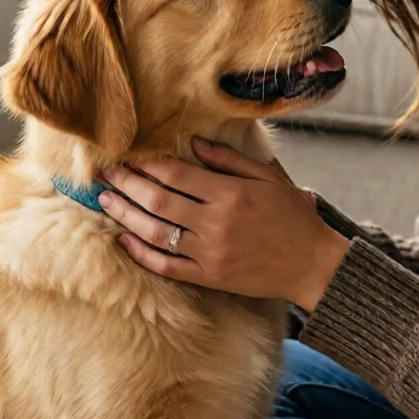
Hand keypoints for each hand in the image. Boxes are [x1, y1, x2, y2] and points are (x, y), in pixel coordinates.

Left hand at [97, 138, 349, 309]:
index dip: (146, 164)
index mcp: (231, 194)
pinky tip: (123, 240)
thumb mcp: (269, 177)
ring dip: (126, 215)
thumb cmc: (294, 216)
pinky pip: (167, 267)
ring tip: (105, 201)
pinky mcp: (210, 277)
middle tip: (104, 173)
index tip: (127, 155)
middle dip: (126, 185)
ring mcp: (211, 253)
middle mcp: (217, 223)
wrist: (314, 265)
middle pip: (158, 201)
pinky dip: (141, 254)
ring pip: (156, 233)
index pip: (176, 174)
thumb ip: (230, 159)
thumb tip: (194, 141)